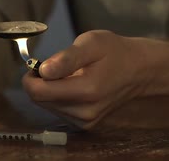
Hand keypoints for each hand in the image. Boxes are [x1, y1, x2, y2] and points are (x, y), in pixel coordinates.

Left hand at [22, 30, 149, 128]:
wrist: (138, 70)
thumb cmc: (114, 51)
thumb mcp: (91, 43)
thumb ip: (66, 58)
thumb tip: (43, 70)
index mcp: (86, 90)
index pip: (39, 92)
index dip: (31, 77)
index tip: (37, 63)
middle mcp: (85, 112)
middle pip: (40, 100)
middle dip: (40, 82)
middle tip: (56, 65)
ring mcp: (86, 121)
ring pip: (47, 106)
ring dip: (50, 89)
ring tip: (69, 74)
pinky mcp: (86, 124)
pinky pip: (57, 111)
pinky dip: (58, 97)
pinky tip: (73, 85)